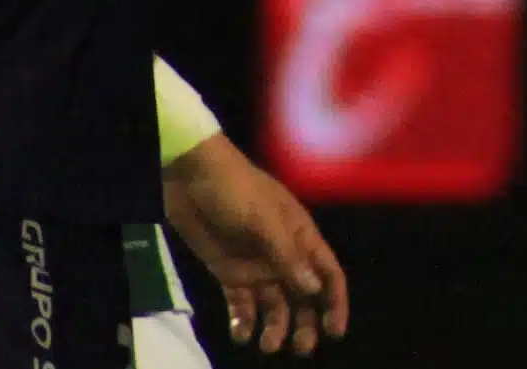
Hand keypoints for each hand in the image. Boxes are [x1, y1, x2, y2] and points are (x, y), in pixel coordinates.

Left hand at [166, 135, 349, 356]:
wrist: (191, 178)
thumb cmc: (236, 190)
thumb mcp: (264, 220)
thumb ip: (287, 256)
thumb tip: (314, 289)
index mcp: (300, 237)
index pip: (327, 274)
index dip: (335, 302)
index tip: (334, 331)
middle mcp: (283, 256)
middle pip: (302, 297)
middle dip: (305, 324)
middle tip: (301, 348)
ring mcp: (256, 266)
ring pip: (274, 305)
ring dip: (274, 327)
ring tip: (265, 346)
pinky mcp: (229, 273)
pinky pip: (242, 304)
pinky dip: (243, 321)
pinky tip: (240, 333)